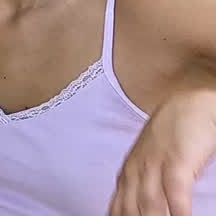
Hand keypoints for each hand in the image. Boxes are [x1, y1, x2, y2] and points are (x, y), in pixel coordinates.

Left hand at [111, 87, 215, 215]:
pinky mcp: (177, 161)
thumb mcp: (150, 163)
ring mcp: (154, 165)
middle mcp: (136, 171)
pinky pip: (175, 191)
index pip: (117, 209)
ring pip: (149, 205)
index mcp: (127, 174)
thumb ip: (142, 186)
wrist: (190, 103)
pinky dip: (177, 211)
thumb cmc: (172, 136)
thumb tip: (141, 210)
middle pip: (129, 211)